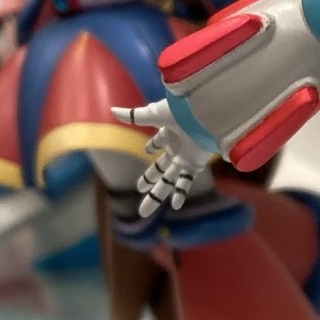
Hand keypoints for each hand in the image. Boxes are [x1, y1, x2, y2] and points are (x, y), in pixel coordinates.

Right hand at [111, 98, 213, 216]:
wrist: (207, 114)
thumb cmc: (183, 110)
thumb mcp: (155, 113)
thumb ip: (135, 116)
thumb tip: (112, 109)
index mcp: (168, 132)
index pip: (158, 141)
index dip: (153, 146)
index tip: (148, 150)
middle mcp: (176, 147)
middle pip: (159, 168)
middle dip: (149, 179)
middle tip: (139, 189)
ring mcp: (184, 158)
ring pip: (168, 180)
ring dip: (158, 194)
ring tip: (145, 209)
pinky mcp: (194, 164)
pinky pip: (186, 181)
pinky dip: (181, 193)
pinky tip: (176, 206)